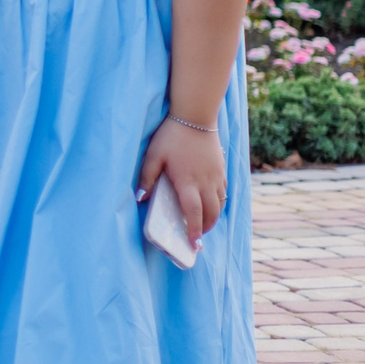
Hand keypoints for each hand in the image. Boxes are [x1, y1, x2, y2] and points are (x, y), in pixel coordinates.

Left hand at [138, 117, 227, 238]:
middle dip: (205, 229)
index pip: (194, 214)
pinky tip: (211, 204)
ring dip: (213, 218)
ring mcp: (216, 177)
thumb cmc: (171, 136)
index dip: (194, 231)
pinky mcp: (221, 170)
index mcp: (188, 182)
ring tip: (203, 225)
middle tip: (196, 238)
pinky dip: (219, 203)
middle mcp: (206, 183)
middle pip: (211, 214)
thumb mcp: (153, 155)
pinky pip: (224, 193)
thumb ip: (147, 178)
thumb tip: (140, 198)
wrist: (195, 117)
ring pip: (220, 205)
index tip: (194, 246)